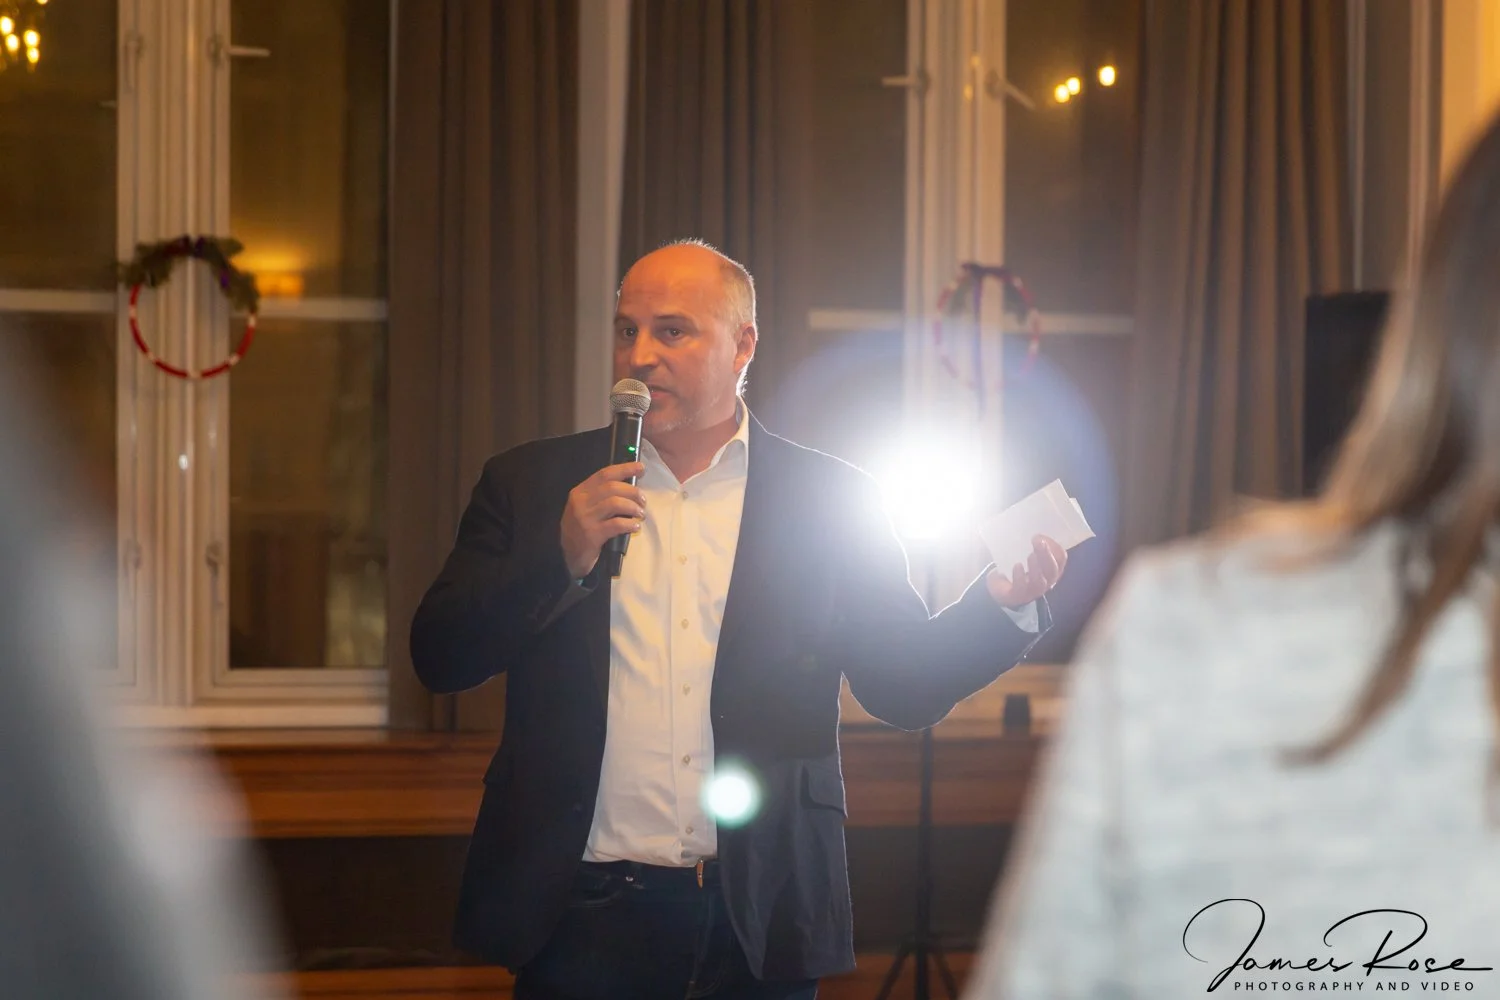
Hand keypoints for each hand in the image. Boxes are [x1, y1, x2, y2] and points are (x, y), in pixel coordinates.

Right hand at [560, 462, 646, 578]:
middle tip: (643, 500)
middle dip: (632, 492)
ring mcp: (585, 518)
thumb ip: (601, 497)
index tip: (641, 468)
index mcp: (580, 491)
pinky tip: (635, 527)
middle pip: (612, 487)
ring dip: (633, 507)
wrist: (567, 556)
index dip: (624, 469)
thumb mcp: (586, 508)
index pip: (604, 474)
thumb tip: (630, 487)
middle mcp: (580, 501)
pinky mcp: (591, 534)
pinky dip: (630, 524)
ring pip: (615, 503)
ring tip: (640, 514)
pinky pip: (616, 524)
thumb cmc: (581, 530)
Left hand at [986, 535, 1066, 608]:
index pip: (1061, 559)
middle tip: (1038, 541)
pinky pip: (1021, 588)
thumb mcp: (1026, 554)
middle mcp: (1046, 581)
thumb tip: (1029, 521)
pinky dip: (1020, 577)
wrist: (999, 588)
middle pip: (1052, 570)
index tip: (1043, 536)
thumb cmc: (1018, 567)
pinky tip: (1017, 566)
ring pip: (1040, 581)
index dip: (1055, 547)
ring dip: (1036, 567)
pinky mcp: (1017, 596)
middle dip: (1046, 555)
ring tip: (1030, 555)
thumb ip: (1032, 544)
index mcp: (1051, 569)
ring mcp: (1032, 591)